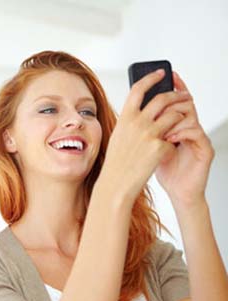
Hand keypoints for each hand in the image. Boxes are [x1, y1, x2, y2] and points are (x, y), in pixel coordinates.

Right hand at [99, 69, 188, 203]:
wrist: (117, 182)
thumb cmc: (116, 162)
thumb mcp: (119, 136)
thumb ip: (131, 121)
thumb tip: (144, 110)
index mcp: (125, 118)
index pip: (139, 89)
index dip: (151, 78)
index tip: (160, 73)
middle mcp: (137, 123)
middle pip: (162, 98)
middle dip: (176, 94)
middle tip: (183, 95)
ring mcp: (149, 134)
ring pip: (174, 115)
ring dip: (181, 114)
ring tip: (183, 117)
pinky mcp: (160, 146)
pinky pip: (173, 137)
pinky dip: (174, 139)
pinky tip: (170, 145)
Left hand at [154, 71, 214, 205]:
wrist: (177, 191)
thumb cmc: (162, 169)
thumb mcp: (149, 145)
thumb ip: (146, 128)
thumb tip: (131, 111)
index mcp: (176, 125)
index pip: (176, 101)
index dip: (172, 86)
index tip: (162, 73)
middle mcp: (190, 129)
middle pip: (185, 103)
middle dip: (173, 97)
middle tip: (162, 95)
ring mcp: (199, 138)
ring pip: (191, 116)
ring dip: (173, 118)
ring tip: (159, 127)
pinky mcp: (206, 150)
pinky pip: (196, 133)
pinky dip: (180, 133)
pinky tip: (168, 137)